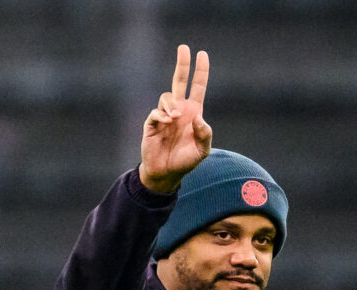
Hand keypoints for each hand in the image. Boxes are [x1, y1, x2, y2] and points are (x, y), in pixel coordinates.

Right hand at [139, 44, 211, 194]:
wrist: (167, 173)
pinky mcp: (151, 124)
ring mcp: (164, 116)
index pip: (197, 87)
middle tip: (184, 47)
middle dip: (182, 64)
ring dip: (172, 104)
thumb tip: (199, 117)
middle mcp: (179, 110)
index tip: (202, 54)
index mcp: (193, 113)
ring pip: (166, 97)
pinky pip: (155, 113)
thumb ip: (205, 135)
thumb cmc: (186, 161)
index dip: (200, 72)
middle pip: (179, 81)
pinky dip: (161, 115)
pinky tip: (166, 123)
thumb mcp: (202, 151)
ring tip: (175, 117)